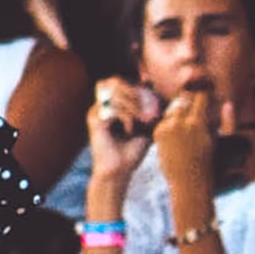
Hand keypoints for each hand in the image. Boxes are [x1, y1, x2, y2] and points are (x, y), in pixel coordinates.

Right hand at [86, 77, 160, 191]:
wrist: (119, 172)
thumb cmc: (132, 152)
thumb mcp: (147, 126)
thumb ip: (151, 108)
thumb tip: (159, 90)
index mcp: (111, 105)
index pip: (120, 81)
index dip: (134, 82)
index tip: (149, 89)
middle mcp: (101, 105)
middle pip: (115, 81)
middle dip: (134, 91)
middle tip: (147, 107)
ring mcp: (96, 112)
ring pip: (115, 93)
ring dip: (133, 105)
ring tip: (143, 121)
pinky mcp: (94, 120)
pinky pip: (112, 108)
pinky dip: (126, 116)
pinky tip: (130, 130)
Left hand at [152, 81, 234, 210]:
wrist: (188, 181)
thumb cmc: (208, 162)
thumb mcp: (218, 140)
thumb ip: (225, 121)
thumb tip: (228, 104)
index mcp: (196, 123)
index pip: (200, 96)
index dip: (205, 95)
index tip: (207, 98)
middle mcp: (179, 123)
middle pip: (184, 99)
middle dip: (190, 102)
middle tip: (196, 110)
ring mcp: (166, 128)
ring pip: (173, 109)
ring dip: (180, 112)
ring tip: (188, 125)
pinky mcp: (158, 133)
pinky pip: (165, 120)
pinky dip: (171, 124)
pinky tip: (178, 135)